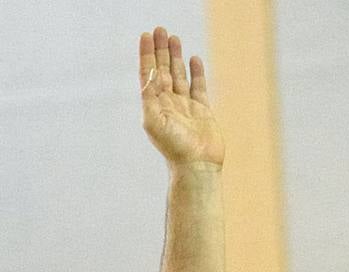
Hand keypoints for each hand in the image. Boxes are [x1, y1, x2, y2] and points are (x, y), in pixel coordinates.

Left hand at [139, 27, 224, 169]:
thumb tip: (150, 72)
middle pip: (163, 70)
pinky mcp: (202, 110)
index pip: (149, 74)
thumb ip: (150, 96)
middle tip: (159, 29)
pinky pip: (198, 86)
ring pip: (179, 75)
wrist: (197, 166)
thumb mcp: (155, 121)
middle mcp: (168, 104)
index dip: (147, 55)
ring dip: (176, 56)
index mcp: (154, 106)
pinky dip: (196, 72)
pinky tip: (193, 59)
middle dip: (160, 50)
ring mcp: (185, 106)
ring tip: (173, 37)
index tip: (145, 35)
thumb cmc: (174, 147)